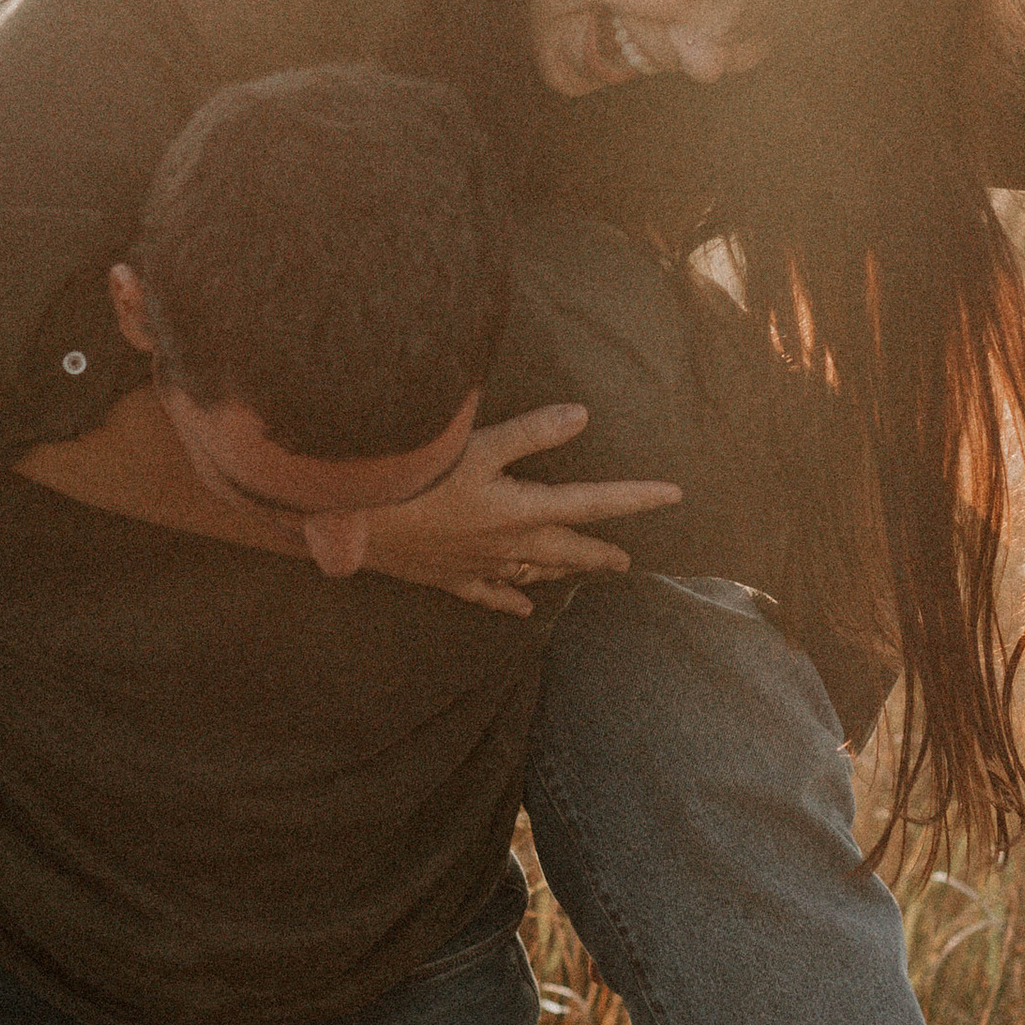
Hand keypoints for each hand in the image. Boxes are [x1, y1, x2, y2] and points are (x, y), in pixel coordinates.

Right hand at [354, 403, 682, 615]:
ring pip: (533, 574)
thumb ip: (531, 432)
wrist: (351, 523)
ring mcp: (478, 566)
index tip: (674, 495)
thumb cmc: (411, 478)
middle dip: (600, 552)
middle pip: (568, 550)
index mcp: (521, 510)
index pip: (592, 502)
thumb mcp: (473, 445)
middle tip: (627, 561)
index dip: (635, 497)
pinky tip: (524, 610)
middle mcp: (507, 545)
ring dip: (560, 573)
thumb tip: (582, 415)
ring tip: (582, 575)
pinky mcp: (448, 576)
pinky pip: (490, 595)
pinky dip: (511, 601)